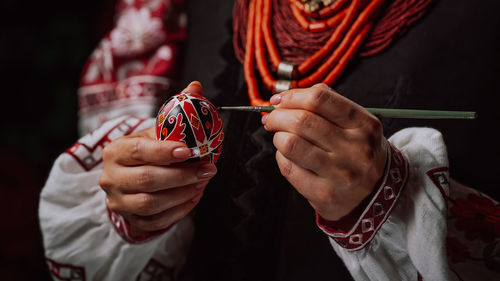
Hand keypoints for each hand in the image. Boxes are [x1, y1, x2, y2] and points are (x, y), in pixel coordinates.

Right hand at [99, 82, 216, 236]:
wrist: (130, 179)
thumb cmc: (146, 152)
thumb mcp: (156, 132)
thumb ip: (176, 111)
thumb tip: (195, 87)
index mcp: (115, 151)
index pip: (138, 150)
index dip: (164, 151)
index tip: (189, 150)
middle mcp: (111, 178)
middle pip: (147, 180)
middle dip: (183, 175)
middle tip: (208, 169)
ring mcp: (119, 202)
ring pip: (151, 204)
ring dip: (183, 194)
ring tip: (202, 182)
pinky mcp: (130, 221)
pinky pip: (157, 221)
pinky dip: (180, 210)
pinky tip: (194, 196)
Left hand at [262, 84, 386, 220]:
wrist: (378, 194)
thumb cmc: (359, 153)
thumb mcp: (358, 124)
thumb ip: (327, 105)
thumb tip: (285, 99)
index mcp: (364, 124)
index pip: (319, 99)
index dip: (292, 96)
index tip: (278, 100)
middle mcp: (355, 148)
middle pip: (301, 121)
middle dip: (277, 117)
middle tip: (272, 120)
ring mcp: (340, 173)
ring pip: (291, 144)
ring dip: (278, 137)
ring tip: (281, 138)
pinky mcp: (324, 193)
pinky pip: (288, 168)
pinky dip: (281, 158)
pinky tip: (288, 157)